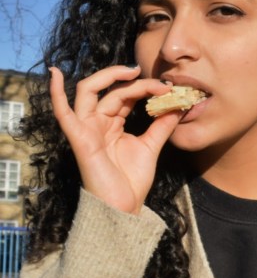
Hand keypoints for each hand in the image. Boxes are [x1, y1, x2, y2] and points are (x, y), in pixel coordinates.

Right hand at [49, 65, 178, 213]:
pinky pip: (62, 113)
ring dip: (109, 77)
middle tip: (155, 78)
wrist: (123, 207)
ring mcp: (85, 128)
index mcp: (112, 122)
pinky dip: (55, 92)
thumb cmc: (131, 180)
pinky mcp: (79, 138)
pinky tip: (54, 73)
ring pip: (89, 91)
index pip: (125, 95)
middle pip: (110, 90)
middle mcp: (96, 121)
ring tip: (132, 71)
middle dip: (132, 80)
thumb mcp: (151, 145)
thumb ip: (163, 124)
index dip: (146, 88)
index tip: (169, 88)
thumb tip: (180, 104)